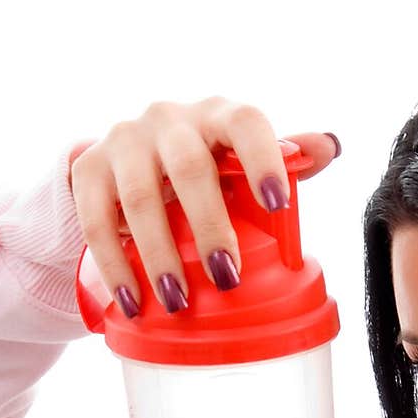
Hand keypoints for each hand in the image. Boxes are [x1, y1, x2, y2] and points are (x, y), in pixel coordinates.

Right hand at [69, 96, 340, 311]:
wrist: (127, 161)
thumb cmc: (204, 165)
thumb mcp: (241, 160)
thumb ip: (285, 156)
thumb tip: (329, 147)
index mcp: (218, 116)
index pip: (245, 123)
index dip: (263, 159)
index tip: (277, 204)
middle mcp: (169, 119)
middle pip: (188, 167)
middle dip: (208, 226)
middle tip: (226, 277)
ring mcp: (124, 141)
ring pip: (139, 197)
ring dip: (159, 255)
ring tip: (177, 301)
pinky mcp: (88, 169)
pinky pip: (97, 219)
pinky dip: (115, 265)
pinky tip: (133, 300)